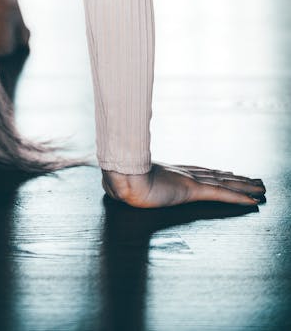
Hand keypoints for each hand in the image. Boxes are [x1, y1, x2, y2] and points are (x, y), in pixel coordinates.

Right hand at [102, 163, 265, 208]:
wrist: (121, 178)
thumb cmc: (117, 181)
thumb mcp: (121, 184)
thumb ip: (121, 185)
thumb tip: (111, 187)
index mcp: (169, 173)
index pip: (199, 172)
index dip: (216, 173)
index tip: (228, 172)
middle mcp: (184, 174)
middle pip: (217, 175)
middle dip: (236, 178)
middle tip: (254, 179)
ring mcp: (190, 181)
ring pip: (225, 183)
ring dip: (245, 186)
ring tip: (262, 188)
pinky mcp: (193, 190)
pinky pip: (221, 194)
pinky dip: (239, 197)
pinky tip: (253, 200)